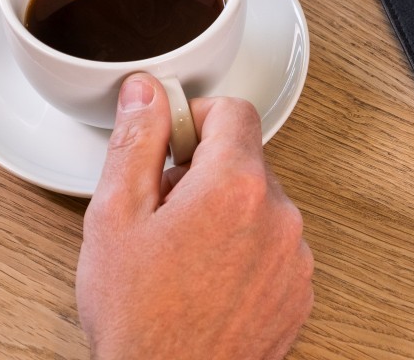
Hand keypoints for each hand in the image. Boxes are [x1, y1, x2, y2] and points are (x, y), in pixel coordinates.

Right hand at [77, 74, 313, 359]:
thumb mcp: (115, 217)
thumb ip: (135, 142)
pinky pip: (274, 247)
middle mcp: (278, 216)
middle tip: (162, 212)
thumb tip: (145, 94)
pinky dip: (245, 252)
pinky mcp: (299, 291)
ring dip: (226, 215)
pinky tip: (206, 280)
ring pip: (260, 205)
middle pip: (246, 160)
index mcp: (235, 187)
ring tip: (182, 255)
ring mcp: (294, 257)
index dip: (195, 119)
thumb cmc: (139, 319)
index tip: (172, 142)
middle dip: (204, 174)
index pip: (234, 111)